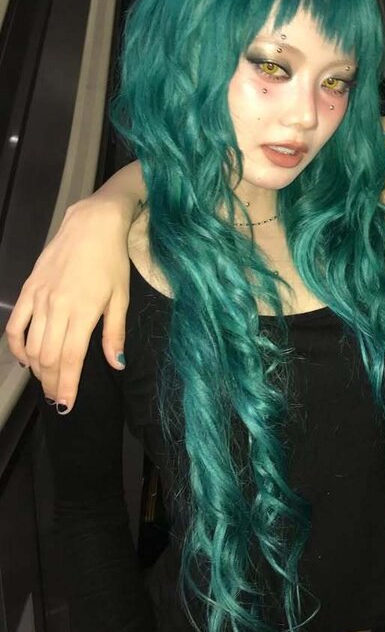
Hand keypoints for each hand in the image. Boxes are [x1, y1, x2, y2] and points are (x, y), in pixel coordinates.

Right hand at [5, 197, 131, 409]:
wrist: (92, 225)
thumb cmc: (112, 261)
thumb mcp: (121, 298)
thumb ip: (115, 333)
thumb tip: (117, 364)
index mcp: (84, 313)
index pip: (71, 359)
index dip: (68, 385)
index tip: (67, 405)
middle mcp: (58, 308)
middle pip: (49, 357)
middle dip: (52, 383)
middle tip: (58, 398)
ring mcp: (39, 299)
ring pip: (32, 345)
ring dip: (37, 369)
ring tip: (47, 382)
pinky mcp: (28, 289)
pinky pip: (15, 325)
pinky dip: (17, 345)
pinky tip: (25, 357)